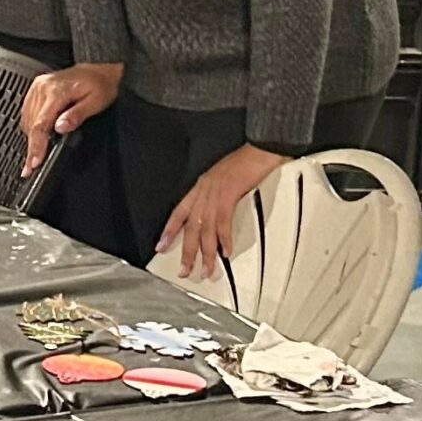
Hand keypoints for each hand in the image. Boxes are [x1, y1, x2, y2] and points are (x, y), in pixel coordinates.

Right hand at [21, 62, 121, 172]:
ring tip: (37, 152)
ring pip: (26, 119)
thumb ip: (77, 115)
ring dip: (31, 137)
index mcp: (56, 91)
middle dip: (32, 146)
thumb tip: (60, 128)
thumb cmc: (100, 84)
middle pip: (31, 124)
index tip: (33, 162)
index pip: (40, 124)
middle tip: (32, 165)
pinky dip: (31, 126)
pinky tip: (38, 134)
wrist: (98, 69)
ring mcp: (38, 88)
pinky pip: (27, 112)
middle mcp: (43, 88)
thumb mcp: (96, 102)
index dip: (36, 146)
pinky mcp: (36, 89)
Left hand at [160, 144, 283, 279]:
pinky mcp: (229, 193)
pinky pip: (223, 221)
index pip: (179, 212)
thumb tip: (215, 216)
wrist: (259, 150)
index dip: (170, 230)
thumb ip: (216, 195)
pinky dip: (224, 239)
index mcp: (200, 186)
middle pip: (191, 226)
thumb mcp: (223, 178)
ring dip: (206, 252)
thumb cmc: (245, 163)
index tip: (162, 246)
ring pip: (205, 228)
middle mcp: (204, 190)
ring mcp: (215, 192)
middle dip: (187, 251)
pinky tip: (225, 251)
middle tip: (185, 270)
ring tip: (206, 269)